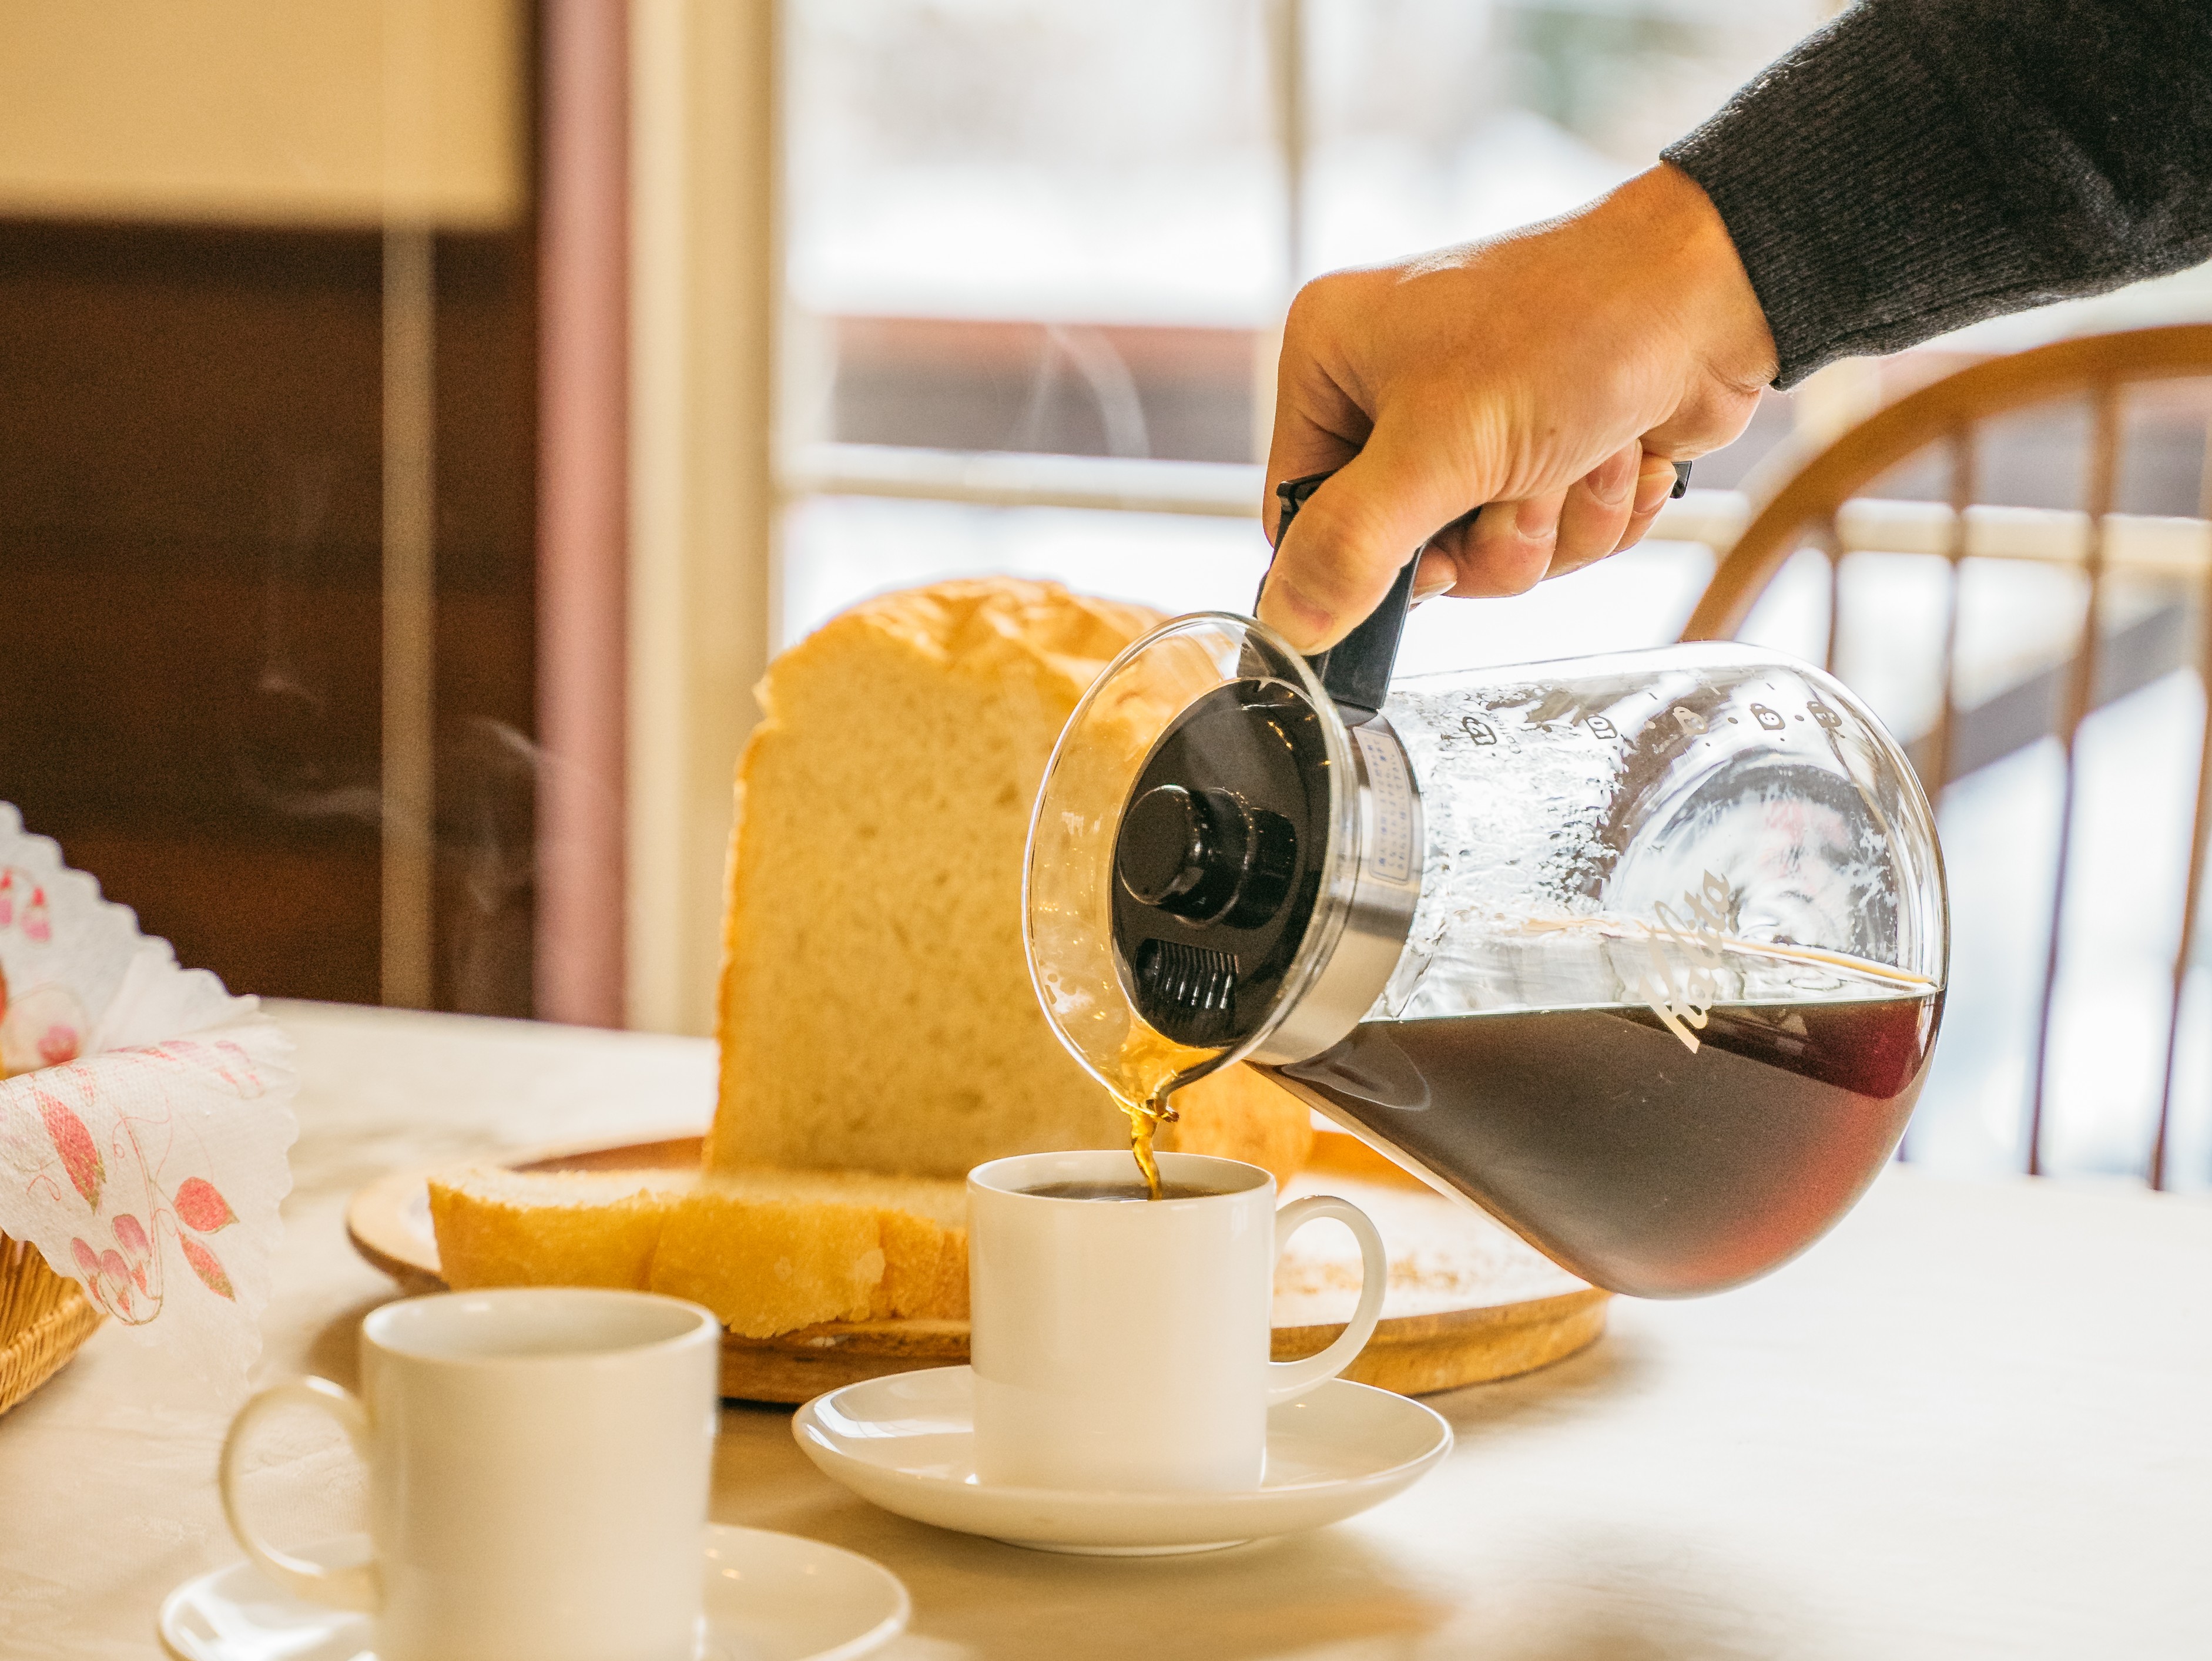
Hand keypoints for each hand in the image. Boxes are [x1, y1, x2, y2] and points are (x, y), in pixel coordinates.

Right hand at [1257, 162, 1777, 651]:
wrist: (1716, 289)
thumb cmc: (1573, 329)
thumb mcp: (1442, 448)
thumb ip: (1354, 546)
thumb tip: (1289, 628)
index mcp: (1331, 359)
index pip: (1299, 512)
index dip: (1367, 559)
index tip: (1435, 556)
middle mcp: (1390, 385)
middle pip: (1400, 547)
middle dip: (1488, 539)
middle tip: (1529, 487)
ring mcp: (1471, 418)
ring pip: (1482, 553)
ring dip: (1553, 529)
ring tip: (1588, 454)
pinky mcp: (1542, 446)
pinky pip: (1544, 538)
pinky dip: (1592, 515)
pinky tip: (1621, 455)